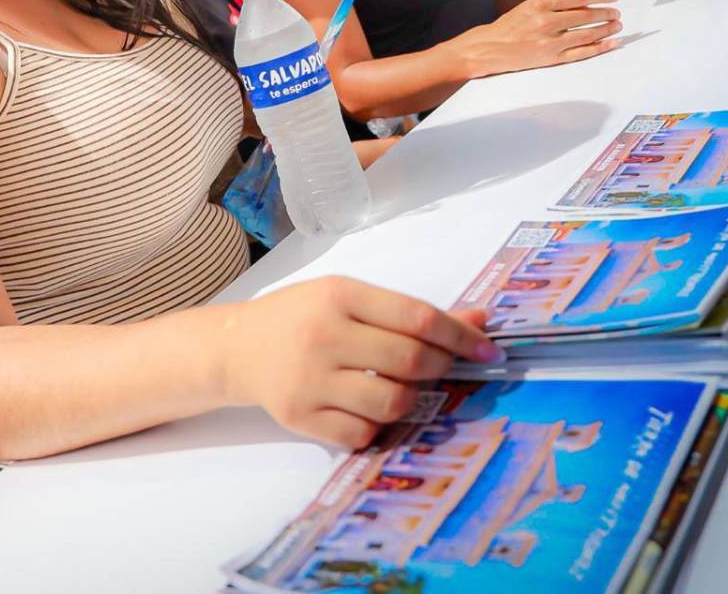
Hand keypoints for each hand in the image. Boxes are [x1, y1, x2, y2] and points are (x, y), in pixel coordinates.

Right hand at [220, 276, 499, 447]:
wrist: (238, 347)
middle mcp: (324, 335)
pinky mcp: (299, 417)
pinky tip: (366, 406)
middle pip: (410, 361)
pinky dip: (376, 424)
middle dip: (440, 367)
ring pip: (392, 402)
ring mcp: (310, 379)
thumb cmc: (302, 316)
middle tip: (443, 367)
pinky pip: (363, 433)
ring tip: (399, 385)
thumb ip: (408, 312)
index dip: (461, 335)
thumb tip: (479, 320)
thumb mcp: (350, 297)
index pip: (417, 318)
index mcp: (339, 295)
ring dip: (411, 398)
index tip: (489, 350)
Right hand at [452, 0, 621, 77]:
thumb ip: (553, 5)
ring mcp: (550, 42)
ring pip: (587, 34)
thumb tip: (584, 4)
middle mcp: (547, 21)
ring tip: (617, 25)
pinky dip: (599, 47)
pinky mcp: (552, 58)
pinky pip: (582, 52)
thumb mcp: (528, 6)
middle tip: (617, 12)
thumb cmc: (509, 26)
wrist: (489, 48)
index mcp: (540, 4)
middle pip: (586, 16)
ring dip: (606, 29)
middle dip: (606, 13)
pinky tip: (611, 42)